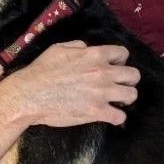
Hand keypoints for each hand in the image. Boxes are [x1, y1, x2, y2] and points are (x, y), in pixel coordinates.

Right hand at [3, 40, 139, 129]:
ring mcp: (101, 93)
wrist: (29, 95)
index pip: (123, 53)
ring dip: (125, 98)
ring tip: (116, 101)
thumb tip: (86, 48)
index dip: (120, 61)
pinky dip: (117, 117)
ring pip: (132, 95)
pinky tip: (110, 116)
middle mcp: (103, 72)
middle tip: (117, 85)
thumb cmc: (41, 71)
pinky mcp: (96, 111)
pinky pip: (120, 116)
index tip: (114, 68)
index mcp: (95, 55)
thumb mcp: (59, 48)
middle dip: (128, 80)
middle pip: (133, 75)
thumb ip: (77, 46)